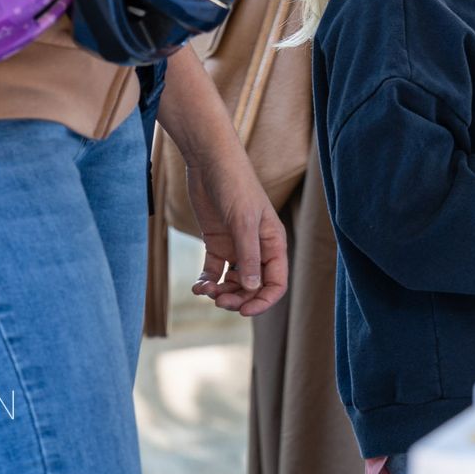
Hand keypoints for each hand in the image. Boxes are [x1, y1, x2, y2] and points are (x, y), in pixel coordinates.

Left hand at [184, 148, 288, 317]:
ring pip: (234, 283)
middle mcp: (258, 248)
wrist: (210, 163)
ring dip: (222, 292)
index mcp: (273, 243)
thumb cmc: (234, 185)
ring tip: (206, 291)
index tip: (243, 311)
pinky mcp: (217, 243)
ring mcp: (237, 246)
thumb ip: (248, 256)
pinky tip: (198, 286)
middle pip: (254, 287)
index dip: (263, 300)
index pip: (276, 282)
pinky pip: (215, 272)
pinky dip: (207, 282)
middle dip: (239, 299)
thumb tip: (251, 289)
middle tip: (218, 301)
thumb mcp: (243, 222)